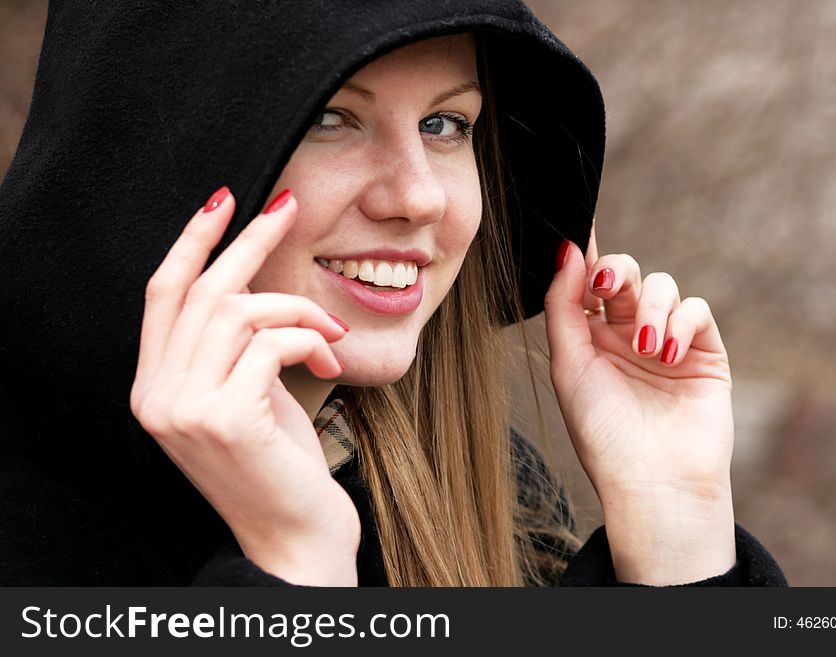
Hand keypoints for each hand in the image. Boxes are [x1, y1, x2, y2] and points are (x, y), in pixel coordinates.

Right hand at [130, 187, 359, 585]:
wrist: (295, 534)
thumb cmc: (279, 462)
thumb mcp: (247, 392)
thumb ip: (235, 344)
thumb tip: (257, 275)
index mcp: (153, 386)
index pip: (163, 293)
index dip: (192, 240)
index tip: (225, 199)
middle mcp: (156, 396)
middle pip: (202, 290)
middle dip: (250, 240)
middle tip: (288, 206)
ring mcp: (184, 409)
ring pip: (240, 311)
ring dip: (299, 309)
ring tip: (332, 333)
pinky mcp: (225, 419)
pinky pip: (272, 343)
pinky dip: (311, 338)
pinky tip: (330, 359)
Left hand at [544, 226, 735, 584]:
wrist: (653, 481)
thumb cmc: (603, 431)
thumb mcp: (569, 365)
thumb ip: (563, 306)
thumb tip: (568, 250)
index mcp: (589, 337)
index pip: (587, 282)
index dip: (585, 252)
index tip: (579, 223)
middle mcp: (626, 333)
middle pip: (624, 274)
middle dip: (616, 271)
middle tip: (607, 284)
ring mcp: (666, 340)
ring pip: (662, 286)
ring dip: (650, 308)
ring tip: (645, 347)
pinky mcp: (703, 352)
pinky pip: (695, 311)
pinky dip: (680, 323)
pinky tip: (666, 354)